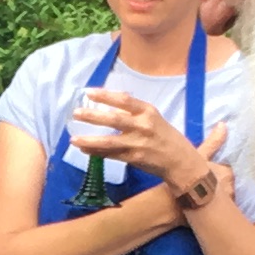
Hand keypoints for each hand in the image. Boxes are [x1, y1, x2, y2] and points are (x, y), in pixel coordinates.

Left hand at [67, 88, 208, 194]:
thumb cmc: (166, 137)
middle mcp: (143, 126)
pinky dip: (96, 153)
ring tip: (73, 139)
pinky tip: (84, 150)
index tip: (88, 92)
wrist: (181, 161)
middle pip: (114, 119)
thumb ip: (135, 112)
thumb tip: (114, 102)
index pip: (124, 100)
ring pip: (109, 141)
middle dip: (92, 116)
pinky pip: (111, 155)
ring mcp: (138, 143)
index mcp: (148, 111)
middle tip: (76, 113)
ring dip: (90, 140)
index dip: (105, 96)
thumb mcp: (154, 118)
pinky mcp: (134, 159)